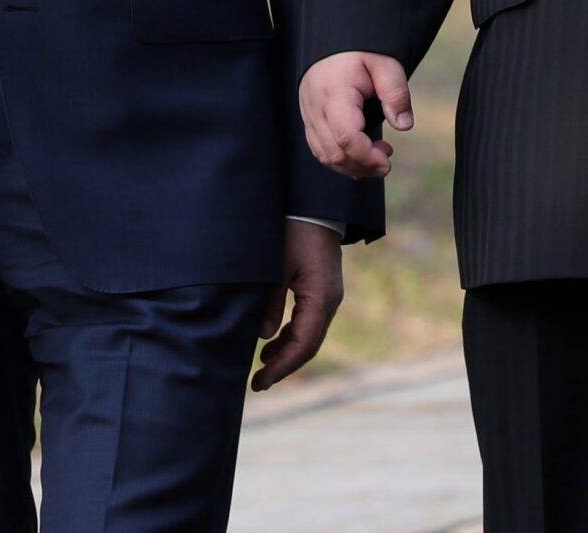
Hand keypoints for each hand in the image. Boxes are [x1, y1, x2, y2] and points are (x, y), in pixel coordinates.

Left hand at [253, 220, 343, 391]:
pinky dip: (291, 335)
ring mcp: (327, 296)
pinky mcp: (321, 289)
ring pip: (309, 335)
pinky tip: (272, 340)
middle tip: (258, 383)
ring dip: (287, 351)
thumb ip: (271, 302)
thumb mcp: (276, 267)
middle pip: (308, 345)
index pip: (303, 344)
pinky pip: (308, 321)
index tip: (261, 380)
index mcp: (320, 298)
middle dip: (284, 365)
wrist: (314, 205)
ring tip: (261, 365)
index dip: (282, 366)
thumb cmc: (293, 231)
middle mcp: (329, 301)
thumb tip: (264, 337)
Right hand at [299, 51, 411, 179]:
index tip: (388, 159)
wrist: (332, 38)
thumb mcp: (385, 64)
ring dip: (353, 166)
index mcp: (334, 93)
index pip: (346, 136)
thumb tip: (404, 125)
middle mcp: (315, 107)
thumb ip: (396, 93)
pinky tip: (360, 158)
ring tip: (377, 156)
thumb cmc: (361, 51)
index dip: (367, 156)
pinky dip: (340, 160)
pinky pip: (320, 149)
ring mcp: (308, 114)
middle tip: (388, 155)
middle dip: (364, 165)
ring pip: (325, 156)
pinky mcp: (309, 119)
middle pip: (335, 152)